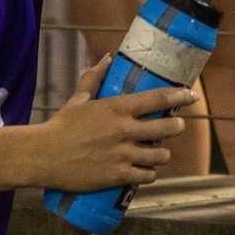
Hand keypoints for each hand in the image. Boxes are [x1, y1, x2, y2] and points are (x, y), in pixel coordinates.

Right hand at [30, 53, 192, 193]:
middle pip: (166, 127)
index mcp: (116, 108)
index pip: (157, 98)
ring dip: (163, 153)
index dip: (179, 96)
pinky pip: (146, 176)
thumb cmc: (61, 125)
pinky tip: (147, 171)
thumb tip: (107, 58)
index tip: (192, 95)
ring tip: (160, 151)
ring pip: (160, 154)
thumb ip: (94, 78)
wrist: (43, 155)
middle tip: (176, 126)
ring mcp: (123, 154)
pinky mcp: (117, 176)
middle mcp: (124, 130)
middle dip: (176, 126)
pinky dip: (150, 173)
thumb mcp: (79, 99)